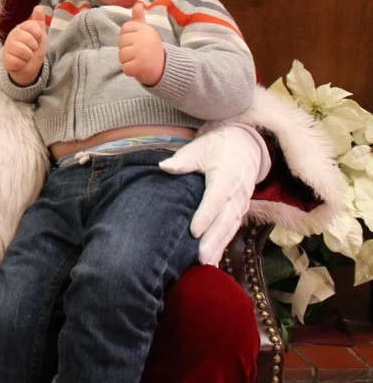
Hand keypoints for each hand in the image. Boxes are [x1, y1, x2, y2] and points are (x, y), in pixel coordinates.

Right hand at [1, 6, 47, 85]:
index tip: (36, 39)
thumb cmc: (32, 48)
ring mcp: (7, 48)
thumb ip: (38, 21)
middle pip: (29, 39)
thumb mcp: (39, 34)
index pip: (33, 26)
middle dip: (34, 47)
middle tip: (31, 49)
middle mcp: (12, 36)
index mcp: (20, 28)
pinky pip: (18, 61)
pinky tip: (20, 62)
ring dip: (29, 56)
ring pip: (24, 51)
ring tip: (26, 56)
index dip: (38, 35)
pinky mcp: (5, 60)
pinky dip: (22, 64)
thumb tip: (39, 7)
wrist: (27, 66)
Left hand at [119, 2, 164, 85]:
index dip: (129, 37)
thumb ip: (139, 18)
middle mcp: (143, 38)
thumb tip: (137, 3)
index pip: (125, 29)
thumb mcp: (147, 31)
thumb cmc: (152, 48)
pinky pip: (125, 67)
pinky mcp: (139, 66)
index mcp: (144, 29)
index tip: (139, 41)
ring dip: (128, 61)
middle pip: (121, 43)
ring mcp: (141, 52)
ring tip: (140, 60)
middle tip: (140, 53)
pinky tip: (140, 68)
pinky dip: (131, 71)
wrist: (166, 67)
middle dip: (128, 50)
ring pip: (122, 56)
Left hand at [159, 125, 270, 265]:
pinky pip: (231, 230)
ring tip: (206, 264)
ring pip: (230, 228)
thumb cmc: (217, 147)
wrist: (246, 146)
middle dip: (213, 240)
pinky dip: (223, 246)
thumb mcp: (199, 148)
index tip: (193, 231)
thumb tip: (164, 167)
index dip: (206, 215)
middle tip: (200, 258)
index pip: (217, 198)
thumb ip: (183, 160)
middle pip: (225, 219)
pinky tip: (213, 263)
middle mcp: (237, 193)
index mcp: (226, 175)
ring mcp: (241, 203)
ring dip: (219, 246)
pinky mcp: (239, 210)